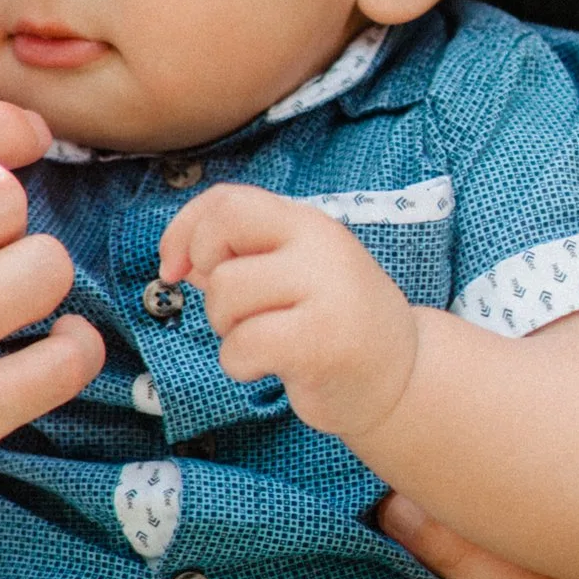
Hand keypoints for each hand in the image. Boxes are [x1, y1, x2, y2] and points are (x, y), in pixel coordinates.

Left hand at [160, 184, 415, 441]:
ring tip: (264, 342)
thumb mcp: (292, 273)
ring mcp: (326, 291)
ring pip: (226, 294)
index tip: (174, 267)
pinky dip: (240, 364)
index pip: (227, 200)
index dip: (186, 230)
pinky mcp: (322, 342)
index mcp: (306, 223)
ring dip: (228, 330)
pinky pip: (243, 345)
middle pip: (219, 239)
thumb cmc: (334, 324)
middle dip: (210, 283)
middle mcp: (319, 246)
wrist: (403, 377)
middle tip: (237, 312)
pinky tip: (270, 368)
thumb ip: (240, 256)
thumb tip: (178, 256)